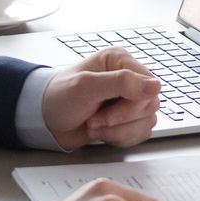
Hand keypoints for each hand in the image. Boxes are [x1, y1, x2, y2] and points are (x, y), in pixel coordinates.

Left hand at [42, 48, 161, 149]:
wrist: (44, 121)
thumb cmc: (58, 97)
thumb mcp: (86, 86)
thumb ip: (122, 82)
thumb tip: (155, 86)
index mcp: (121, 62)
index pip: (148, 85)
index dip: (132, 105)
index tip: (107, 113)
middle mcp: (129, 79)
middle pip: (149, 105)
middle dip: (120, 121)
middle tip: (95, 121)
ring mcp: (129, 100)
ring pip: (147, 122)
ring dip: (119, 131)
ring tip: (94, 127)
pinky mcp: (127, 119)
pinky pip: (140, 133)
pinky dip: (121, 139)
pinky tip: (102, 134)